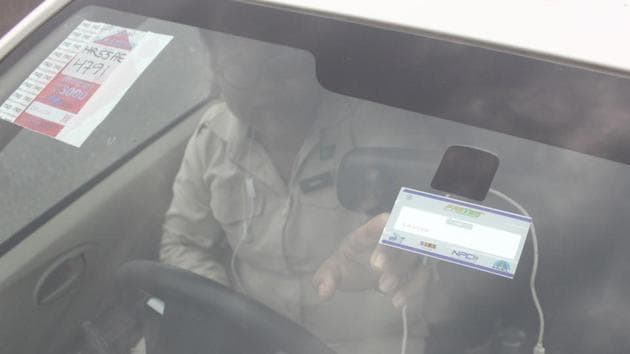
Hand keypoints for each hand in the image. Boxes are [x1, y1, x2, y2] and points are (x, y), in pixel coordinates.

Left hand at [312, 213, 430, 307]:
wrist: (362, 273)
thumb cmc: (348, 265)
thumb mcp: (332, 272)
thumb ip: (325, 279)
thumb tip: (323, 291)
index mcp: (367, 234)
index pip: (379, 221)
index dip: (385, 221)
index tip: (387, 222)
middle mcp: (390, 239)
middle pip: (400, 237)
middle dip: (391, 251)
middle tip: (377, 268)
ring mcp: (406, 253)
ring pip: (414, 256)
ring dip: (402, 271)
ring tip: (384, 290)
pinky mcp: (416, 269)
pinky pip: (423, 275)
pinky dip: (413, 288)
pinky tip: (397, 301)